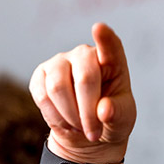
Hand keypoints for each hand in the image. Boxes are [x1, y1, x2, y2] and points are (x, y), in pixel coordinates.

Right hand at [30, 23, 135, 163]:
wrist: (85, 134)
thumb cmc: (109, 120)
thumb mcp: (122, 121)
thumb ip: (117, 114)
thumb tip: (104, 110)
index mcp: (112, 61)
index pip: (110, 46)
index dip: (104, 38)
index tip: (99, 29)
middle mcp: (84, 55)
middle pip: (84, 77)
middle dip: (88, 112)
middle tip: (93, 133)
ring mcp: (60, 62)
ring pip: (58, 88)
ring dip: (70, 116)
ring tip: (79, 126)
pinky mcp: (40, 75)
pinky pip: (41, 96)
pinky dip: (54, 116)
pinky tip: (64, 121)